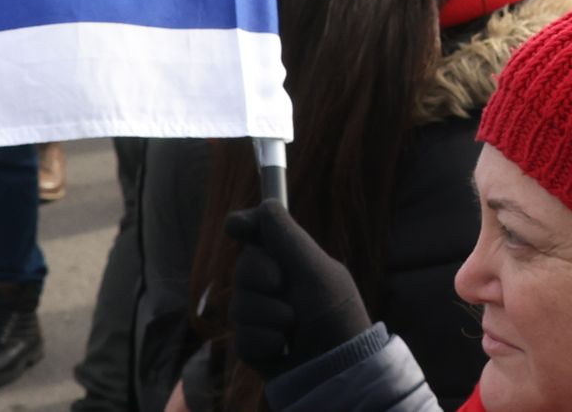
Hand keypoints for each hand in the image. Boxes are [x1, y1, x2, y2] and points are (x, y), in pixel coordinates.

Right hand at [222, 203, 371, 377]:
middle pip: (243, 267)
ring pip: (239, 304)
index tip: (235, 226)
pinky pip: (240, 337)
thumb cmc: (334, 315)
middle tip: (283, 287)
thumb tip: (267, 203)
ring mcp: (262, 315)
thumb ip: (288, 237)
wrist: (336, 369)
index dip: (246, 225)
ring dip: (267, 316)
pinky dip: (263, 342)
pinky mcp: (254, 345)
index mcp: (293, 262)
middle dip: (261, 278)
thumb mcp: (316, 271)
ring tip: (292, 328)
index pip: (261, 235)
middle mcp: (275, 286)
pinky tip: (281, 349)